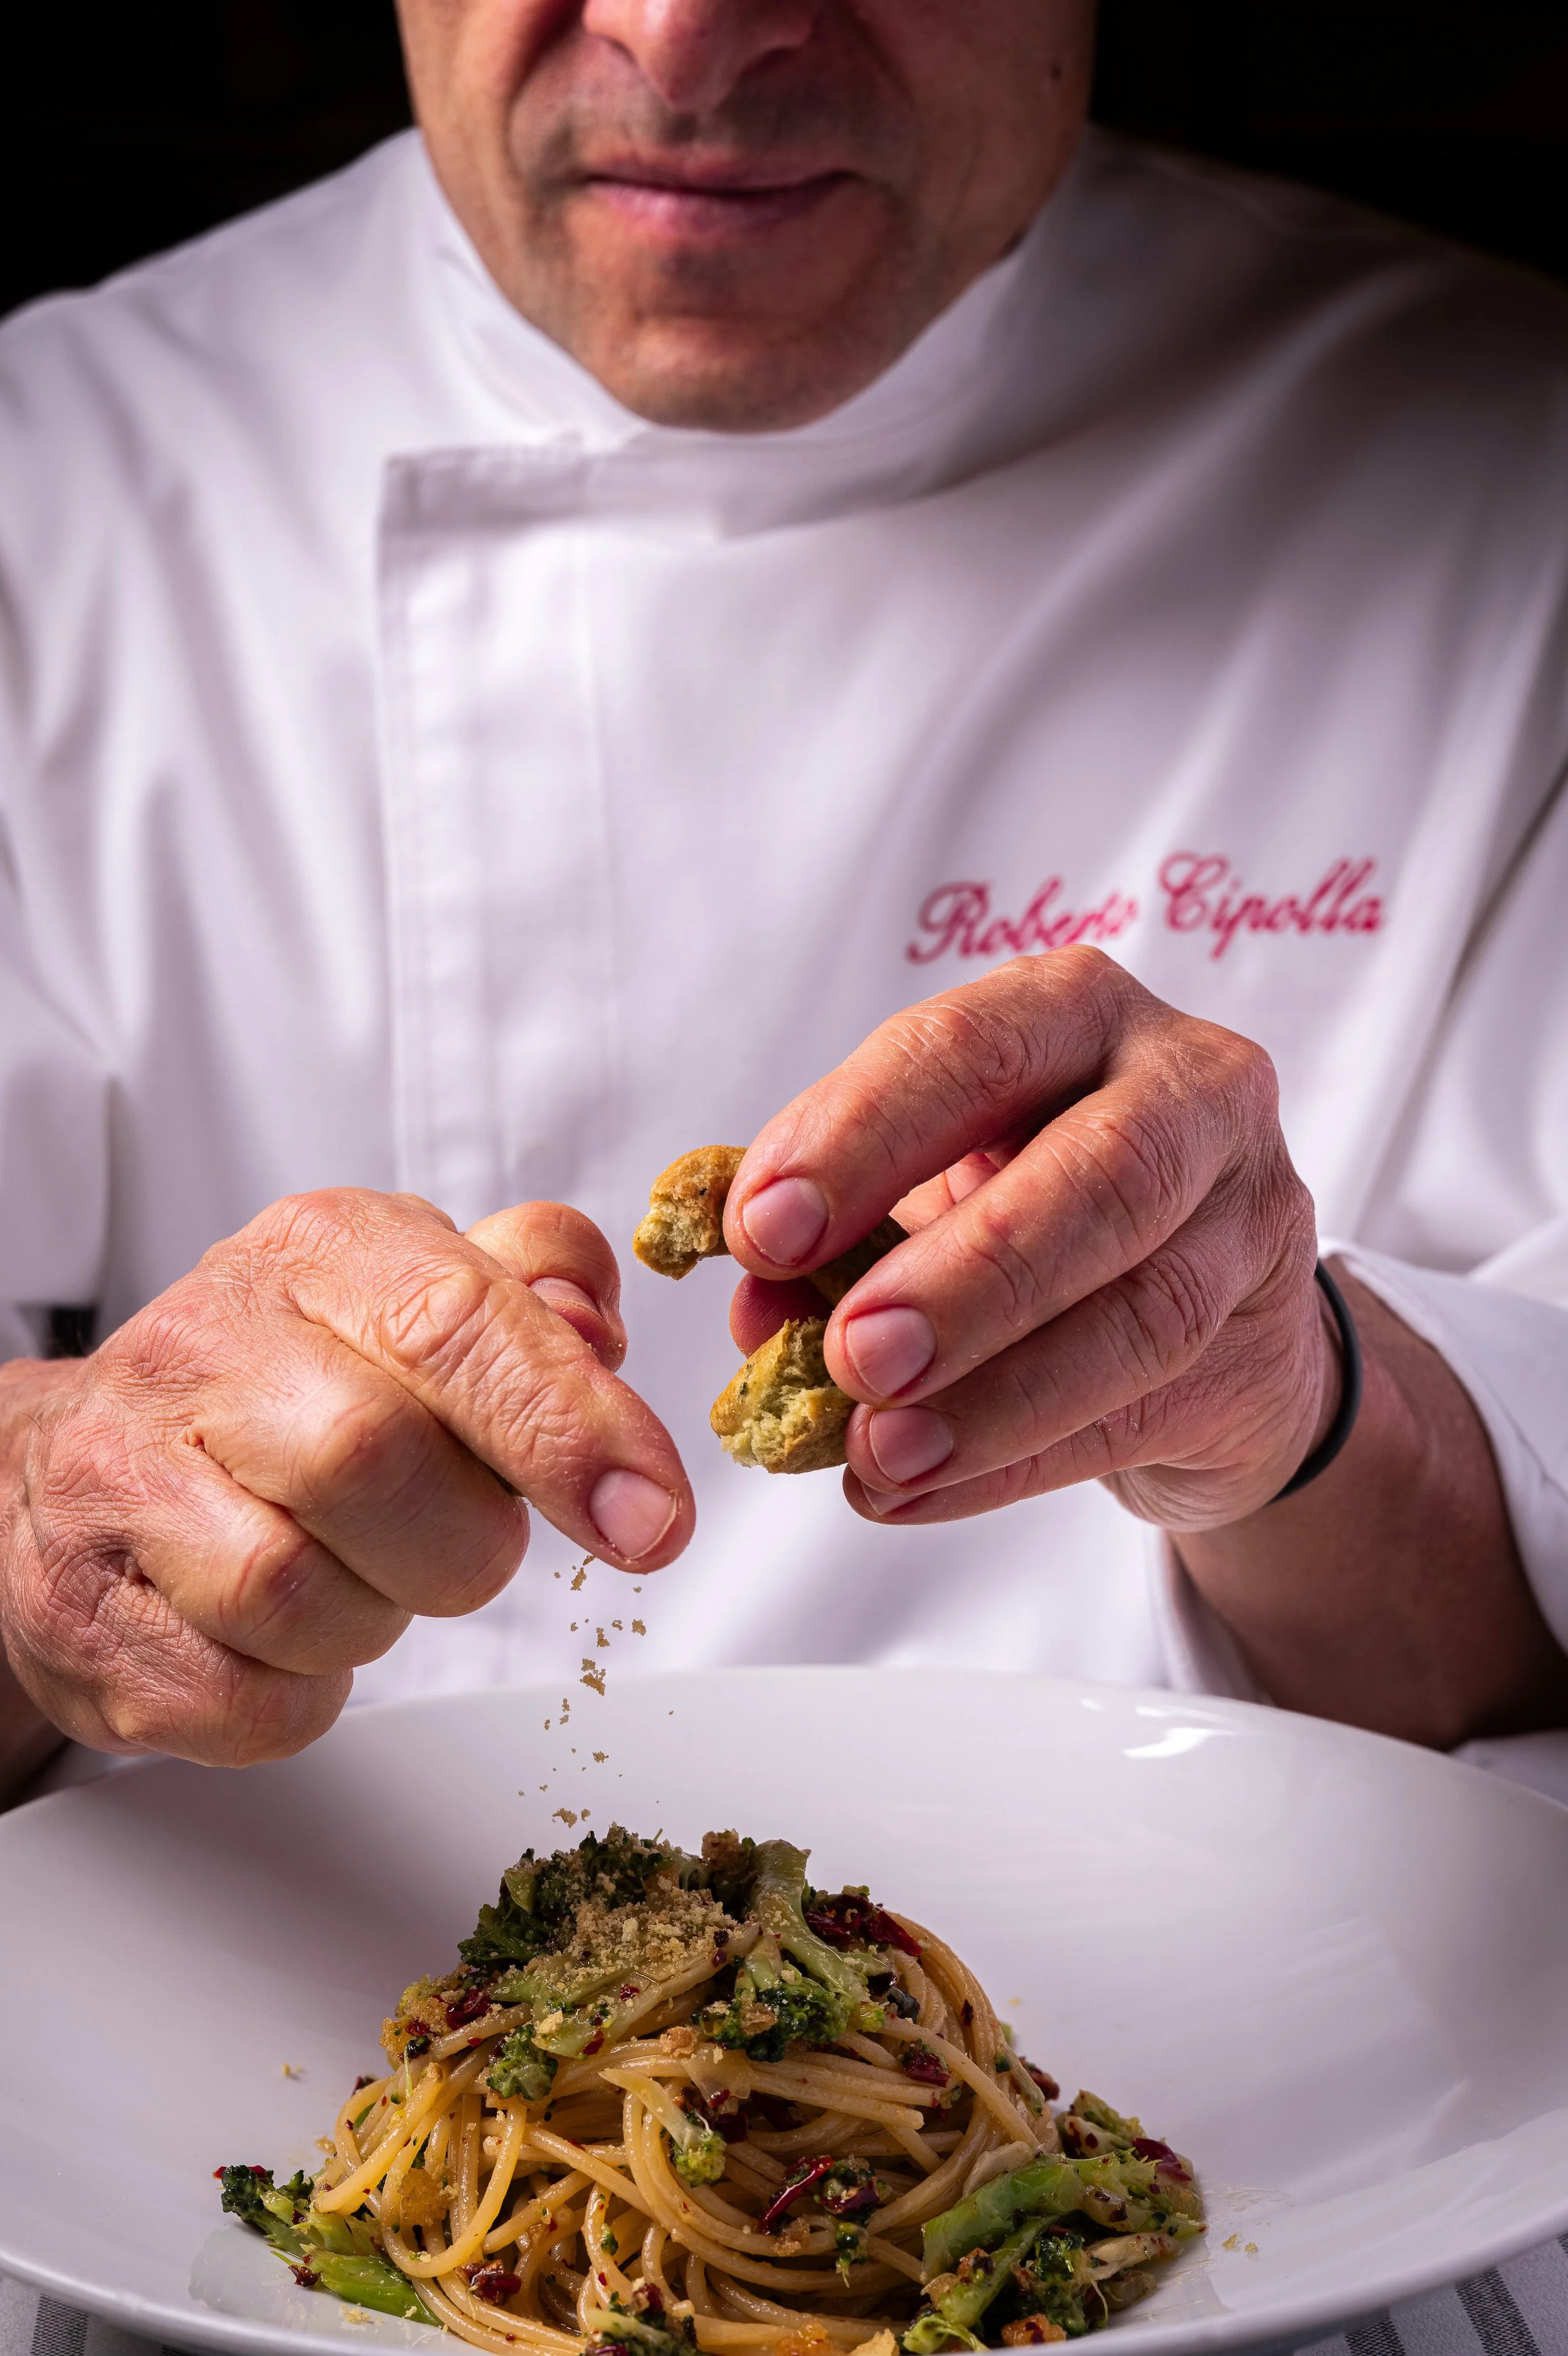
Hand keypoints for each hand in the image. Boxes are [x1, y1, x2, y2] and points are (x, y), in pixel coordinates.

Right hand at [0, 1190, 690, 1771]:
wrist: (83, 1466)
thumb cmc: (291, 1383)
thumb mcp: (421, 1296)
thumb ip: (531, 1294)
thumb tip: (595, 1335)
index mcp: (315, 1253)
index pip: (453, 1320)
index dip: (569, 1425)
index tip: (652, 1513)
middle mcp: (202, 1347)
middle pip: (374, 1459)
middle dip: (463, 1539)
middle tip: (467, 1543)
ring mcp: (122, 1482)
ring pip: (298, 1594)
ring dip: (375, 1617)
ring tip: (362, 1574)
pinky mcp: (85, 1618)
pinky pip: (247, 1701)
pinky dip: (303, 1695)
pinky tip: (291, 1640)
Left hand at [723, 949, 1335, 1529]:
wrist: (1198, 1306)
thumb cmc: (1033, 1205)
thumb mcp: (928, 1188)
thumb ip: (839, 1234)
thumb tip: (756, 1309)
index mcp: (1072, 1011)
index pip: (968, 1050)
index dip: (860, 1139)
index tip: (761, 1233)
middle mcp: (1186, 1088)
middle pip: (1099, 1174)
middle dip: (965, 1275)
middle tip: (852, 1355)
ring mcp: (1248, 1215)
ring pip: (1142, 1312)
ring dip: (995, 1398)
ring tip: (879, 1456)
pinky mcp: (1264, 1345)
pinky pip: (1142, 1413)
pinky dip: (1016, 1464)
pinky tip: (917, 1495)